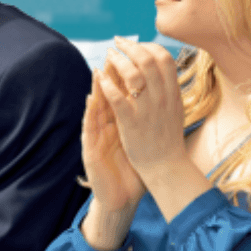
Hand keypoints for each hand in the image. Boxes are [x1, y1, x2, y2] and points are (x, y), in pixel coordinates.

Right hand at [80, 71, 147, 250]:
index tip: (133, 55)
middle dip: (111, 75)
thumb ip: (144, 119)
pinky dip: (90, 113)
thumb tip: (161, 99)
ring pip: (96, 108)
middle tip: (115, 54)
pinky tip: (91, 99)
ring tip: (99, 69)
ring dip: (97, 88)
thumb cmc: (133, 167)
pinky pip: (89, 128)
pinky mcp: (91, 151)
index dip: (126, 75)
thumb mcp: (140, 138)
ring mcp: (97, 138)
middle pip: (108, 96)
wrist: (122, 197)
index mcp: (119, 122)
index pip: (122, 94)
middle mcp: (106, 127)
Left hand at [97, 37, 185, 176]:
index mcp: (173, 92)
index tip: (136, 44)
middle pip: (148, 60)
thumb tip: (161, 67)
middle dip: (130, 46)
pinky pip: (118, 98)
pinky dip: (108, 84)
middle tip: (117, 42)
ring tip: (108, 57)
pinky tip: (100, 77)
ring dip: (118, 61)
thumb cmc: (168, 139)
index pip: (164, 58)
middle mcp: (163, 97)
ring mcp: (148, 110)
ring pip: (133, 74)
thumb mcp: (175, 108)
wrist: (167, 167)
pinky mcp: (132, 123)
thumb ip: (168, 88)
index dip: (148, 46)